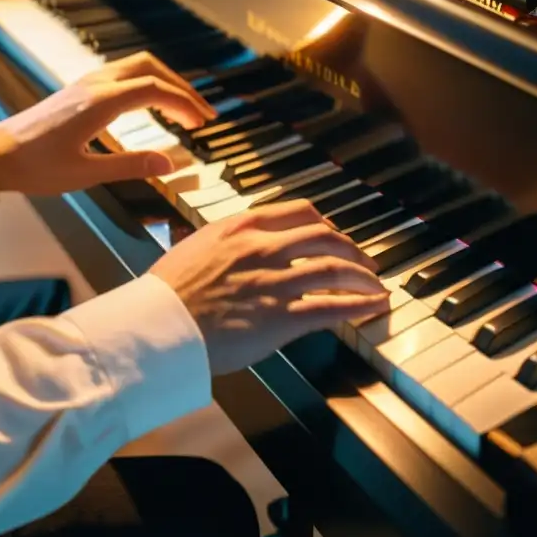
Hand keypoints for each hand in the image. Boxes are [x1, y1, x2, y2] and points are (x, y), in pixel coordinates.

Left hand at [0, 52, 215, 195]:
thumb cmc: (36, 166)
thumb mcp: (86, 173)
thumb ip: (131, 166)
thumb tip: (170, 164)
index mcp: (100, 103)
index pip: (155, 90)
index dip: (184, 104)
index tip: (202, 123)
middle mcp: (95, 85)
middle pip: (151, 68)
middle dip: (182, 88)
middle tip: (202, 113)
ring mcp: (86, 84)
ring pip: (137, 66)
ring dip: (165, 82)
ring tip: (183, 108)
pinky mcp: (80, 90)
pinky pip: (123, 74)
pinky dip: (146, 83)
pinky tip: (151, 105)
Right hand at [150, 200, 389, 374]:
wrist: (160, 324)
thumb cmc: (168, 291)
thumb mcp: (196, 247)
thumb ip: (225, 243)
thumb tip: (234, 246)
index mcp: (243, 226)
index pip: (300, 212)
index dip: (325, 222)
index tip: (333, 232)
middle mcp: (265, 247)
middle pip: (326, 237)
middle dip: (352, 248)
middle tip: (364, 260)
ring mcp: (277, 282)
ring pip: (336, 270)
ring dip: (363, 278)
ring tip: (376, 285)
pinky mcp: (283, 317)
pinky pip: (332, 308)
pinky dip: (359, 306)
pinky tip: (373, 307)